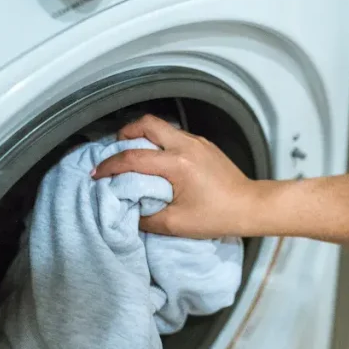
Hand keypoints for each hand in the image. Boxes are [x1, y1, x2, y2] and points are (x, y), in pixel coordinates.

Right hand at [91, 115, 261, 237]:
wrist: (250, 206)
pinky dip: (159, 142)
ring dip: (143, 136)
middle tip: (115, 151)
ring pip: (162, 127)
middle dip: (125, 134)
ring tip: (133, 155)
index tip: (97, 174)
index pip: (133, 158)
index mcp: (177, 164)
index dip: (110, 165)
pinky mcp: (204, 145)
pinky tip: (158, 161)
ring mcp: (197, 142)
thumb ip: (146, 217)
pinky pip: (175, 135)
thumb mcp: (176, 224)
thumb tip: (128, 211)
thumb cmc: (217, 216)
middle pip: (146, 123)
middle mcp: (186, 145)